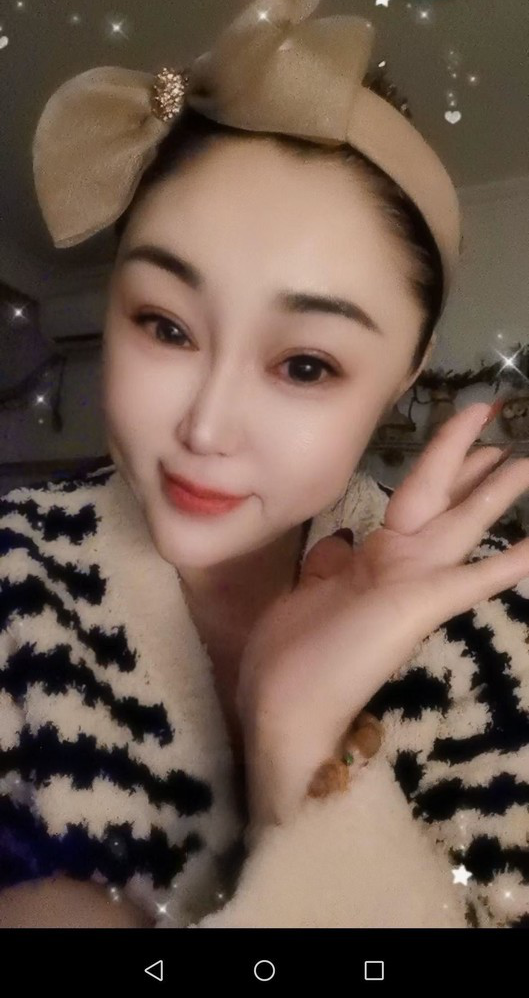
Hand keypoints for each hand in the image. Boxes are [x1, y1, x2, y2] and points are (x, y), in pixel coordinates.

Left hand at [236, 402, 528, 831]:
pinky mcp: (420, 605)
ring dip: (495, 492)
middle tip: (500, 415)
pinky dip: (508, 564)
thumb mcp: (306, 592)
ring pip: (462, 523)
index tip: (466, 431)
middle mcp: (401, 565)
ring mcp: (413, 584)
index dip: (442, 460)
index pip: (418, 496)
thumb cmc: (292, 658)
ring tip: (528, 461)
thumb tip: (340, 541)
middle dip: (471, 458)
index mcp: (377, 560)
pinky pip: (472, 579)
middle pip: (444, 497)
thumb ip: (330, 564)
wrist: (284, 711)